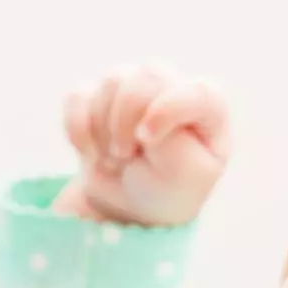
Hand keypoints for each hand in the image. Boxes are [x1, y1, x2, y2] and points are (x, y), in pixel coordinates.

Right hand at [59, 64, 229, 225]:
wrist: (132, 207)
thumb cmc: (170, 190)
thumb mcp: (186, 176)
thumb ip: (173, 140)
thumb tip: (140, 110)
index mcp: (209, 108)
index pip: (195, 92)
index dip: (164, 112)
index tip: (146, 141)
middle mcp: (173, 88)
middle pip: (144, 79)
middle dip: (126, 123)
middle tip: (126, 157)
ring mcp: (136, 87)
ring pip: (111, 82)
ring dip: (103, 129)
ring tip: (115, 160)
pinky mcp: (100, 96)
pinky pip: (78, 95)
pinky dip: (78, 129)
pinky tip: (89, 153)